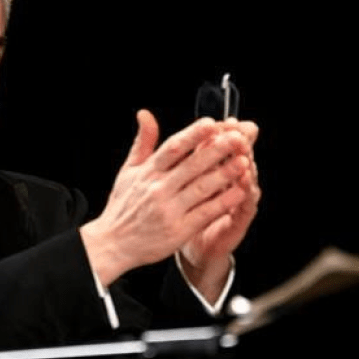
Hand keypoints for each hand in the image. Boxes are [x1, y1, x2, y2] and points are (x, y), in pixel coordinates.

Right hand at [80, 110, 253, 285]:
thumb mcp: (128, 171)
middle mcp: (158, 189)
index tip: (211, 123)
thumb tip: (145, 114)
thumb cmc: (123, 206)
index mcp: (148, 172)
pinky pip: (205, 212)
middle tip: (237, 138)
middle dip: (217, 150)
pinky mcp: (178, 230)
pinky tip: (239, 192)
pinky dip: (223, 202)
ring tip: (244, 162)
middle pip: (192, 165)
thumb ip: (143, 142)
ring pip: (202, 188)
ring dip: (225, 174)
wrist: (114, 244)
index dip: (193, 134)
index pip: (173, 148)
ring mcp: (169, 210)